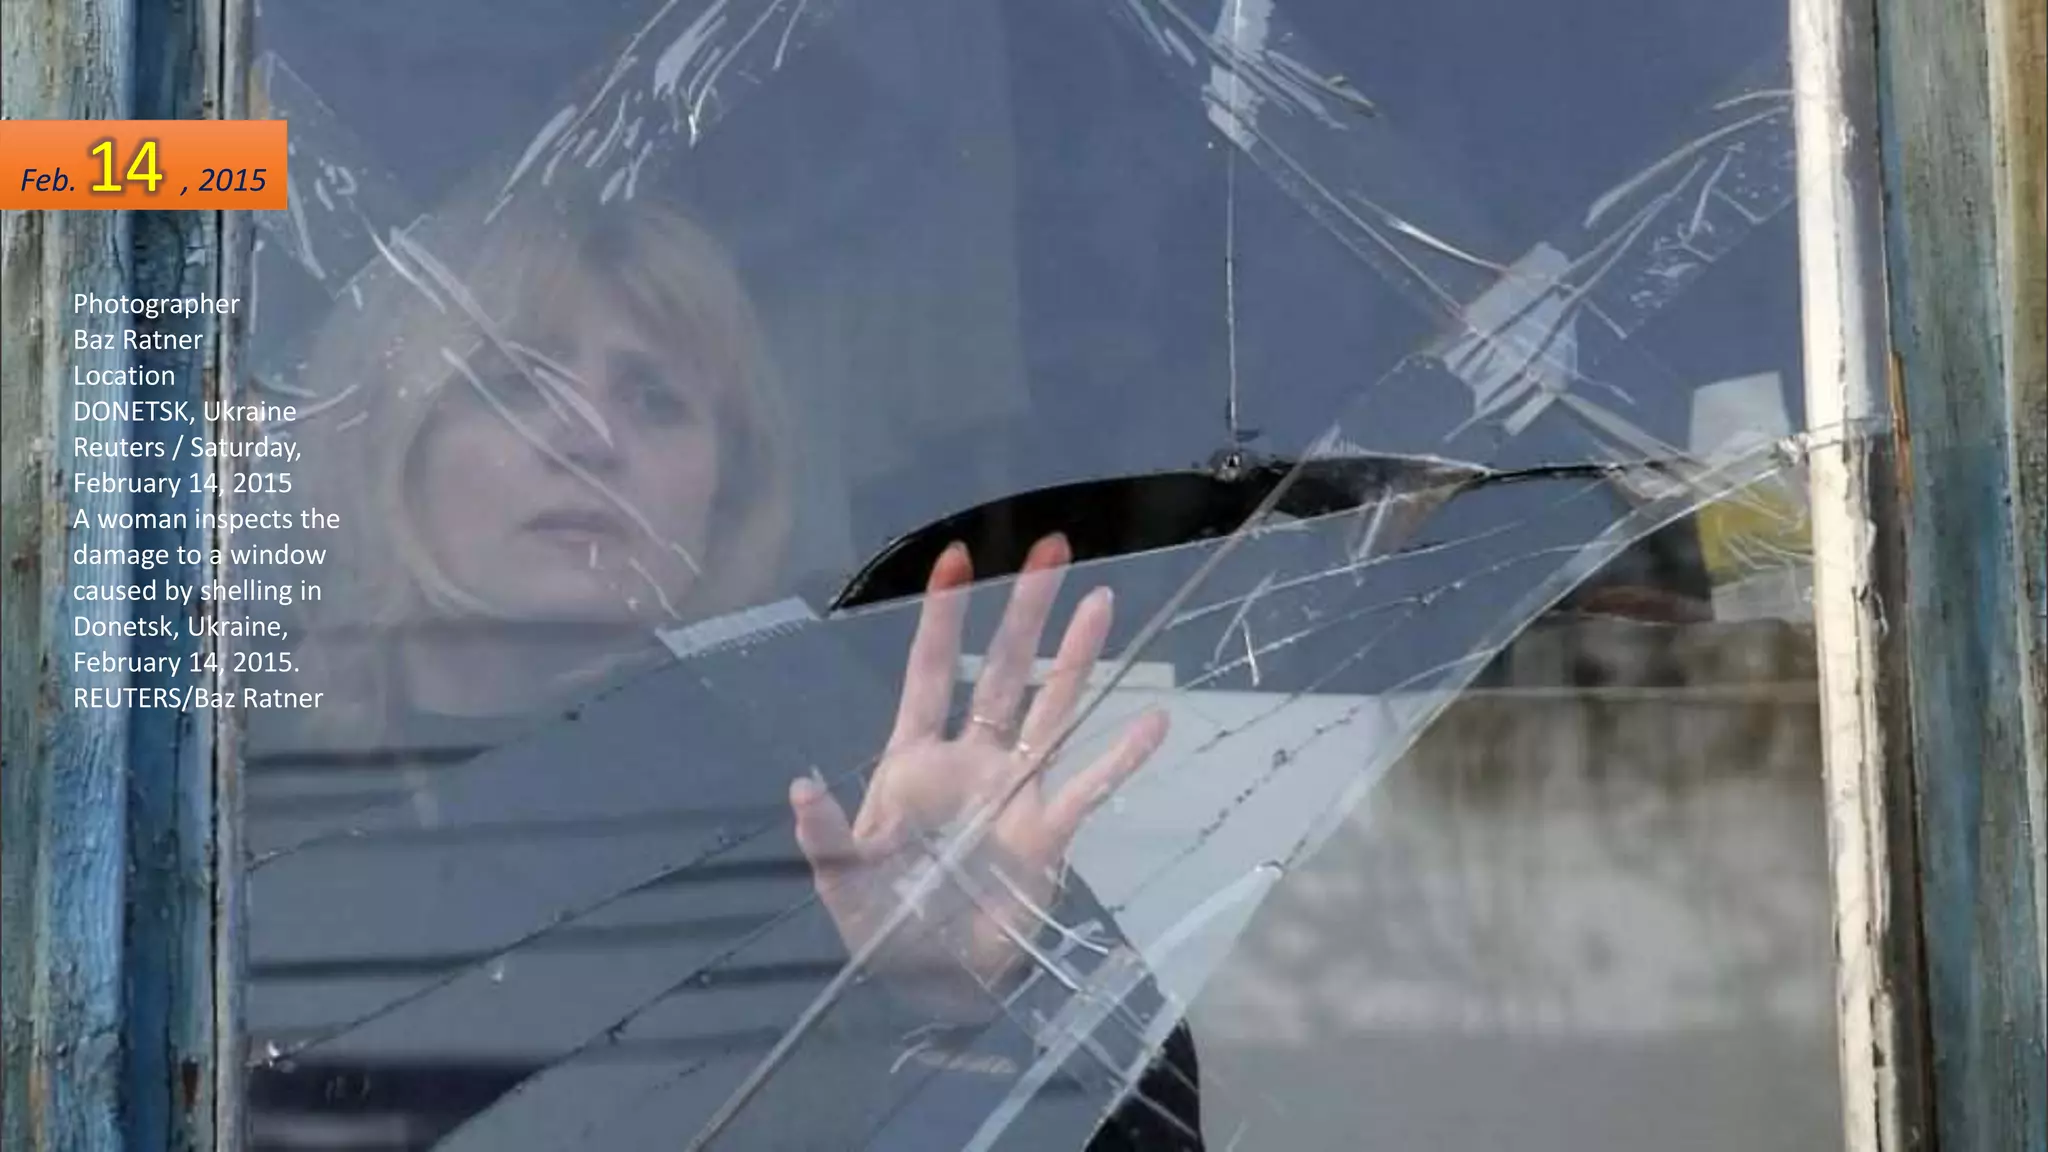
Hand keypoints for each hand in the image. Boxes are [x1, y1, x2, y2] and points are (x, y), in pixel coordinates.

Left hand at [788, 534, 1168, 1017]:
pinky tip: (1153, 723)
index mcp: (914, 761)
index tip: (956, 558)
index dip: (942, 617)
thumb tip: (800, 789)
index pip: (928, 672)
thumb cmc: (881, 923)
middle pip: (1000, 671)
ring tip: (1103, 603)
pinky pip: (1086, 786)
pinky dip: (1119, 757)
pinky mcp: (1047, 834)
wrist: (933, 981)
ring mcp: (1014, 792)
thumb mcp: (842, 880)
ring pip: (1050, 709)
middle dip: (1024, 611)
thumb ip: (827, 836)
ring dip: (1076, 658)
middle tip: (1053, 549)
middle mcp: (972, 760)